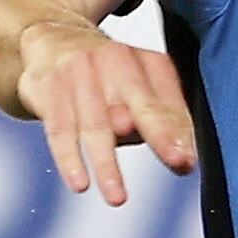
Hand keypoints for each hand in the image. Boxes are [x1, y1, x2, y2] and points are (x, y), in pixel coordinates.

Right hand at [13, 18, 195, 205]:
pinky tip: (79, 183)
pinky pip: (59, 130)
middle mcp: (116, 60)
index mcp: (148, 62)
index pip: (169, 102)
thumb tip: (183, 157)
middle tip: (177, 161)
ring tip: (117, 197)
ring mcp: (80, 73)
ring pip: (96, 125)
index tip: (188, 161)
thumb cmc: (108, 75)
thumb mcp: (141, 85)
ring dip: (107, 164)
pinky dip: (69, 159)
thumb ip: (163, 119)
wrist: (53, 40)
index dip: (180, 132)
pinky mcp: (49, 88)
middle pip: (142, 104)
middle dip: (160, 134)